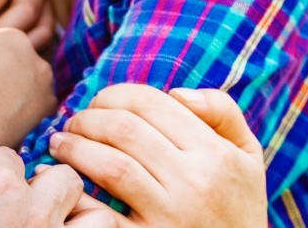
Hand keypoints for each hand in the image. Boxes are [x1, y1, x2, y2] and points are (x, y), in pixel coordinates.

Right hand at [0, 28, 55, 142]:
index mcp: (12, 37)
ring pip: (29, 90)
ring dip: (13, 97)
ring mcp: (45, 91)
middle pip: (21, 65)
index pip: (3, 44)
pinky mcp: (46, 119)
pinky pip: (33, 114)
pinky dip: (18, 118)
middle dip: (4, 76)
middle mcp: (36, 60)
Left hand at [52, 84, 266, 227]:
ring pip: (111, 165)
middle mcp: (195, 182)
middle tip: (74, 123)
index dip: (113, 95)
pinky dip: (76, 192)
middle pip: (123, 129)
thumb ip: (222, 112)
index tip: (98, 103)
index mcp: (216, 154)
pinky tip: (62, 179)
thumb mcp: (247, 157)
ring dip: (75, 147)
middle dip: (87, 118)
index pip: (150, 103)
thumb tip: (176, 92)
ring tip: (60, 144)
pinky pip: (102, 212)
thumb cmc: (236, 205)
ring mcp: (172, 215)